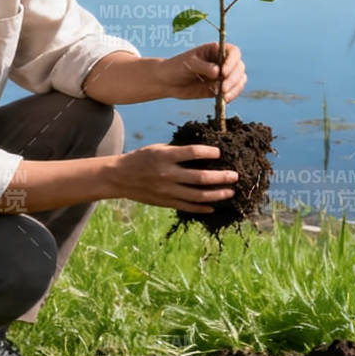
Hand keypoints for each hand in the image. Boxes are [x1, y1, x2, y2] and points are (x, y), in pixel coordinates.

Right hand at [106, 143, 239, 212]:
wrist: (119, 177)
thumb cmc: (141, 158)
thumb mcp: (158, 148)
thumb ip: (178, 151)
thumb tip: (205, 151)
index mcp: (165, 156)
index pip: (193, 152)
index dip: (209, 152)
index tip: (220, 152)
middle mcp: (167, 174)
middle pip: (200, 177)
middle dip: (221, 177)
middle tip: (235, 175)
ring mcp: (167, 190)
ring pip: (197, 195)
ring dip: (217, 194)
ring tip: (230, 192)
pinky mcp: (165, 202)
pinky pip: (187, 206)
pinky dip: (202, 207)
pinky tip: (214, 206)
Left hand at [159, 42, 245, 103]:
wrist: (167, 82)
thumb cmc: (177, 67)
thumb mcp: (189, 63)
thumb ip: (203, 67)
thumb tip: (218, 72)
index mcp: (215, 50)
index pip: (233, 52)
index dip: (232, 61)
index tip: (224, 72)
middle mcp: (222, 62)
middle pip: (239, 67)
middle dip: (233, 78)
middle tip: (223, 88)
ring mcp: (223, 75)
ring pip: (239, 80)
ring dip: (235, 88)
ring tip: (223, 96)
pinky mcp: (220, 88)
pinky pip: (233, 91)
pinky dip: (232, 96)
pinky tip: (224, 100)